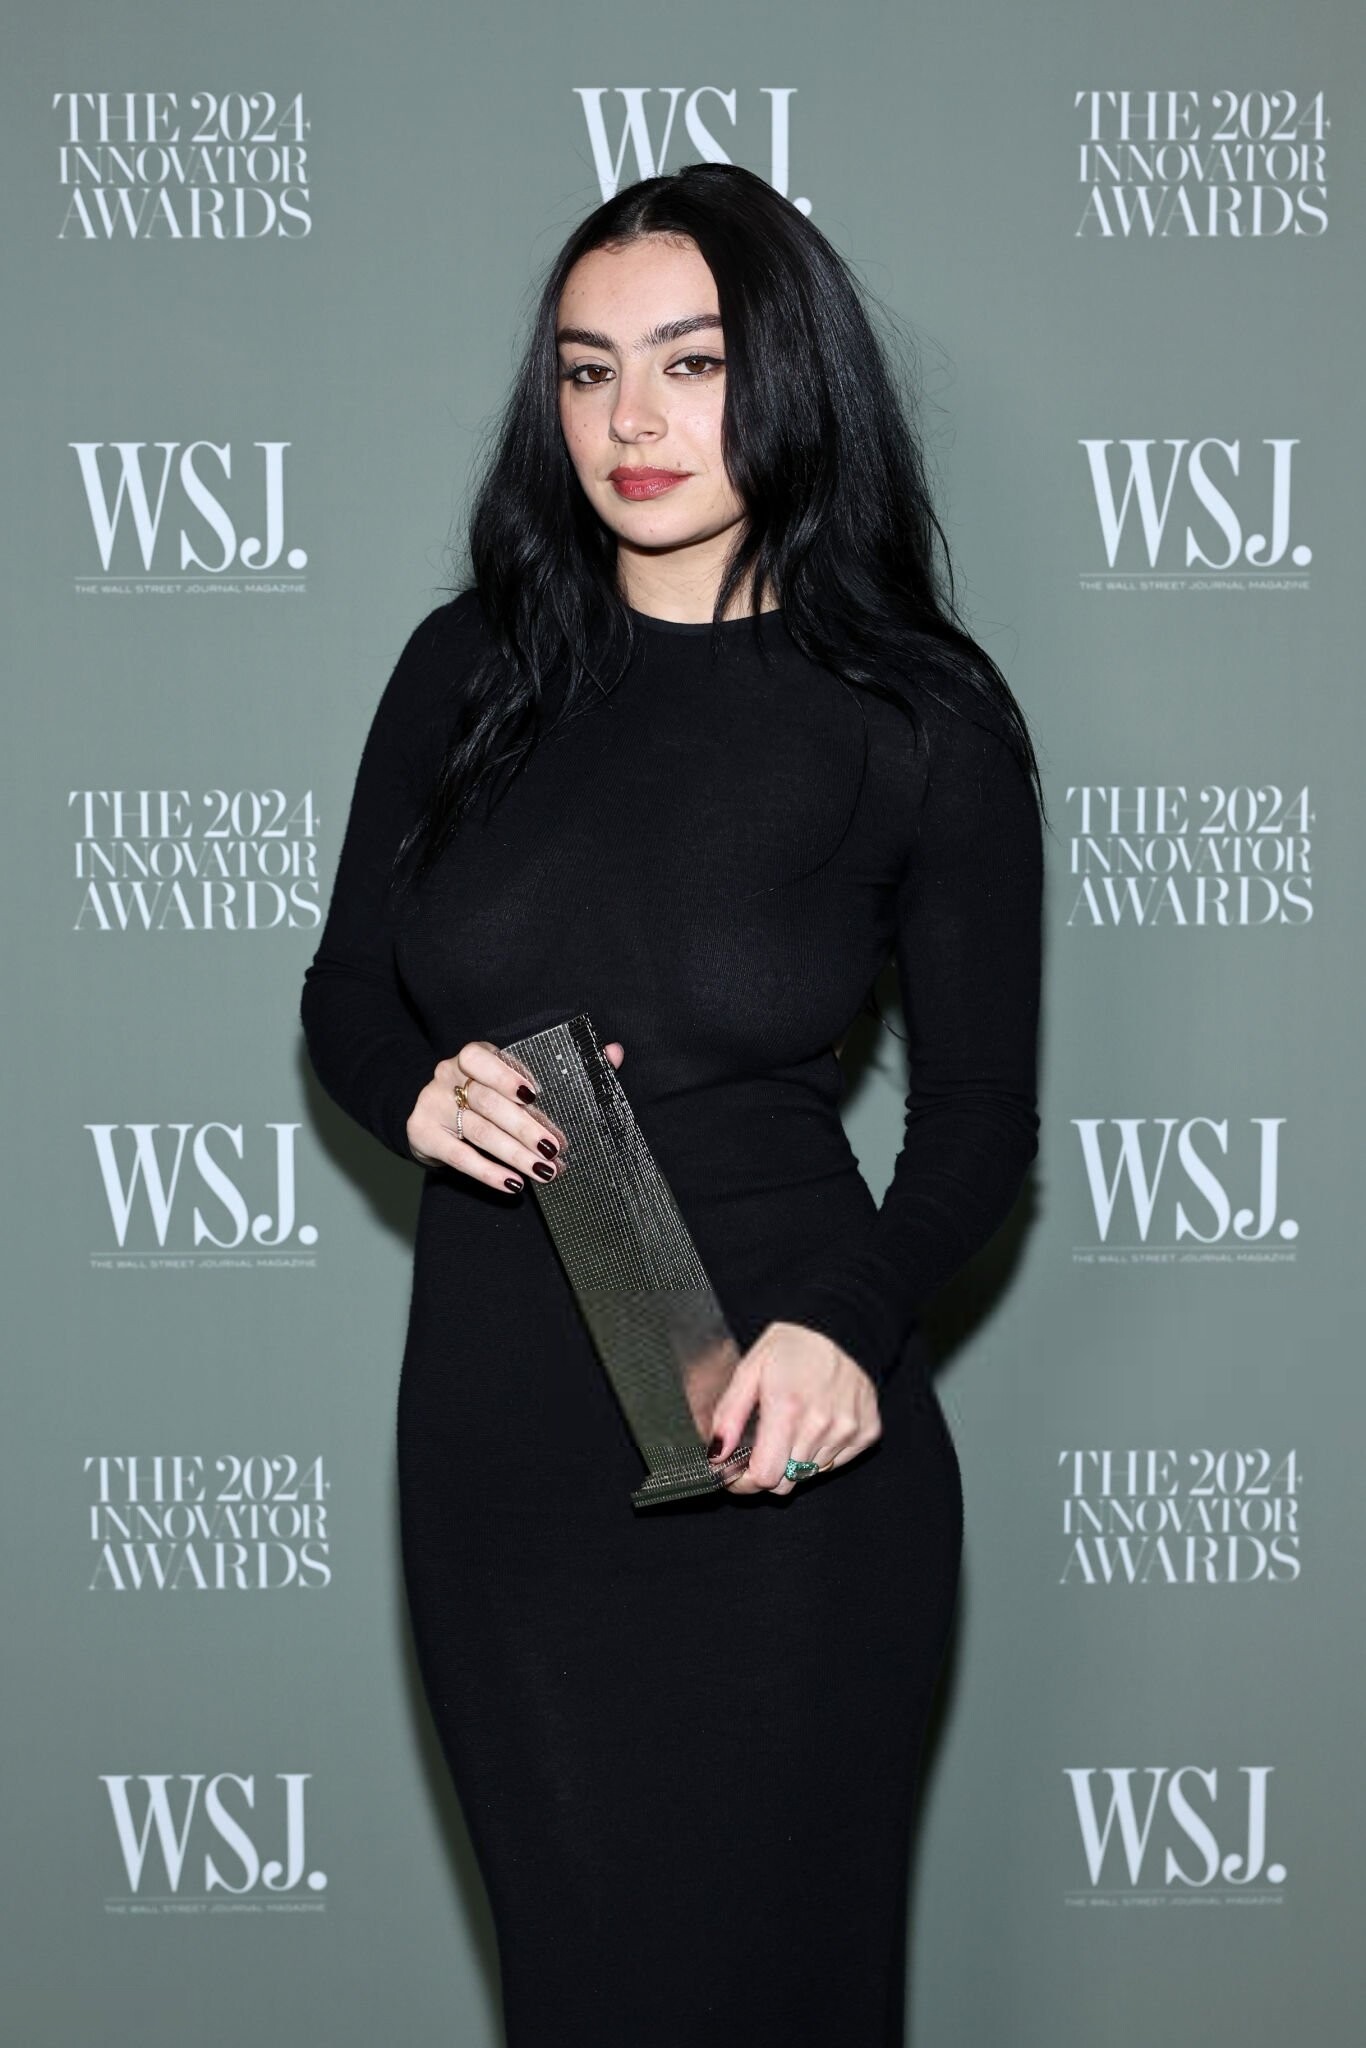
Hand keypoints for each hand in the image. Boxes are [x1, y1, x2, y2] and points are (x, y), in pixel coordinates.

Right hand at [406, 1037, 625, 1190]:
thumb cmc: (486, 1096)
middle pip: (487, 1101)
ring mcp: (433, 1105)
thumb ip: (564, 1065)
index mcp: (471, 1057)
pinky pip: (459, 1157)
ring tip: (544, 1170)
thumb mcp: (513, 1078)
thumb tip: (613, 1052)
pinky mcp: (423, 1135)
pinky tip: (514, 1184)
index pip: (480, 1057)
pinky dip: (488, 1172)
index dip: (505, 1074)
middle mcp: (447, 1076)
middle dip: (525, 1127)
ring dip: (514, 1153)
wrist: (429, 1117)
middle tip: (556, 1148)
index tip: (534, 1094)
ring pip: (478, 1130)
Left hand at [706, 1322, 880, 1495]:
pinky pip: (835, 1462)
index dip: (745, 1482)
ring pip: (810, 1473)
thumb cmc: (792, 1345)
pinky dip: (822, 1451)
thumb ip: (729, 1415)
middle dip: (769, 1471)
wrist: (841, 1326)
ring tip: (794, 1425)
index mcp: (787, 1408)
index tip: (737, 1472)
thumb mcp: (750, 1369)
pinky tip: (818, 1423)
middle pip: (787, 1482)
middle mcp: (822, 1424)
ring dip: (796, 1460)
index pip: (765, 1477)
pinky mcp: (867, 1432)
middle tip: (763, 1446)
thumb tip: (716, 1455)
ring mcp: (848, 1430)